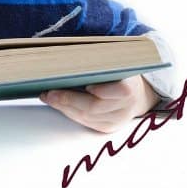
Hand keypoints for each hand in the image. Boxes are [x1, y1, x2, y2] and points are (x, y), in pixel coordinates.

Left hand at [39, 75, 160, 132]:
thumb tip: (70, 60)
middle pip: (95, 107)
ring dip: (64, 108)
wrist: (138, 95)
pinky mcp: (107, 127)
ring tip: (48, 97)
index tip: (85, 85)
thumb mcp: (116, 65)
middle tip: (50, 93)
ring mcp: (116, 120)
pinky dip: (70, 113)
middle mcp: (125, 107)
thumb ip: (99, 63)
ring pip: (87, 117)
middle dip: (69, 100)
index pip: (118, 90)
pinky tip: (58, 105)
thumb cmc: (120, 74)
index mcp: (130, 87)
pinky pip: (85, 122)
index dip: (101, 90)